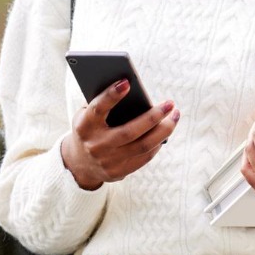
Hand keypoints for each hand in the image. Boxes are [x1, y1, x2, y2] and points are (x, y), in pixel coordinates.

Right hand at [62, 79, 179, 189]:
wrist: (80, 163)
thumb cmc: (90, 128)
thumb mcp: (88, 114)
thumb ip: (104, 103)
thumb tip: (132, 88)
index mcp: (84, 126)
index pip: (98, 109)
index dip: (111, 96)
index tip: (127, 82)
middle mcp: (95, 145)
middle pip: (129, 132)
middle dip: (153, 117)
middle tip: (170, 103)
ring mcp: (107, 161)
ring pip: (143, 146)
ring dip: (164, 130)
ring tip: (175, 115)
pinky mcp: (118, 172)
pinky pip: (144, 157)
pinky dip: (157, 143)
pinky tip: (165, 131)